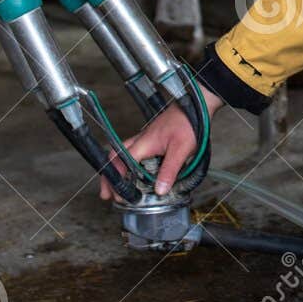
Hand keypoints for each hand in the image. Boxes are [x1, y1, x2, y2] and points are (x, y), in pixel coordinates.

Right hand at [99, 83, 224, 198]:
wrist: (195, 107)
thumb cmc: (188, 123)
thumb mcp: (181, 150)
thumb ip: (169, 171)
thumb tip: (160, 190)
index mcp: (144, 143)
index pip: (122, 162)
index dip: (117, 179)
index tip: (117, 194)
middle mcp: (141, 140)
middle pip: (115, 157)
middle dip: (109, 175)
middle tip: (107, 193)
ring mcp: (145, 138)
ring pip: (122, 154)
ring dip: (117, 169)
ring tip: (118, 187)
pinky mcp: (152, 139)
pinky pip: (134, 152)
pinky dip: (128, 164)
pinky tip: (135, 173)